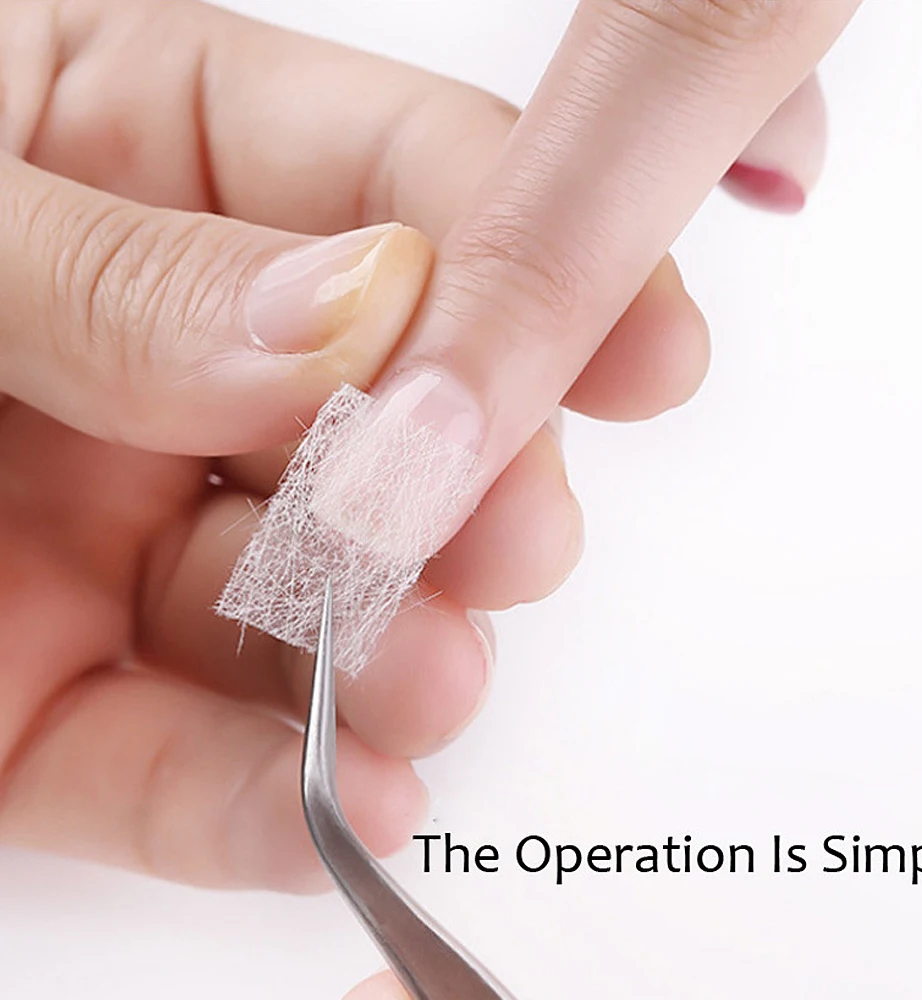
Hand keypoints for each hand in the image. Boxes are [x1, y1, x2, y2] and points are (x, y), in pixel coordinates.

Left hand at [0, 0, 709, 894]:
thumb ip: (114, 268)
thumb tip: (356, 315)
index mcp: (127, 164)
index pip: (385, 188)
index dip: (520, 260)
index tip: (630, 335)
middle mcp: (157, 361)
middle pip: (379, 418)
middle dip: (465, 480)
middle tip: (514, 526)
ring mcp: (115, 536)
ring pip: (305, 604)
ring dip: (387, 650)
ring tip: (435, 671)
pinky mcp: (46, 704)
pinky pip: (178, 757)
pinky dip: (262, 794)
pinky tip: (353, 805)